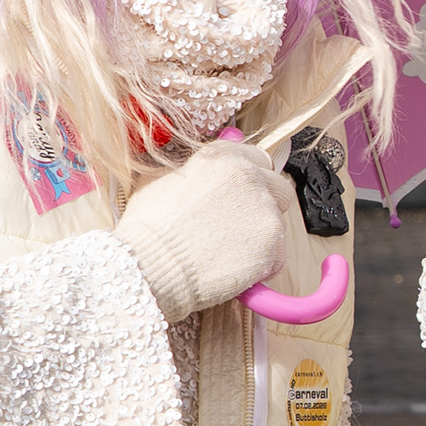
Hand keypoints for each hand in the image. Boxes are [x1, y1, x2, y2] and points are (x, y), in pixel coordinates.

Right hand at [115, 141, 304, 317]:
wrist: (148, 266)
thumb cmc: (147, 229)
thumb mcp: (160, 179)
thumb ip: (193, 168)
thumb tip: (209, 168)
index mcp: (223, 155)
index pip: (258, 159)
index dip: (248, 180)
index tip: (237, 198)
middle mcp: (249, 176)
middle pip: (278, 186)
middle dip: (264, 204)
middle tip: (237, 226)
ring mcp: (265, 210)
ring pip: (278, 222)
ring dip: (259, 236)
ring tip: (225, 251)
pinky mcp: (273, 245)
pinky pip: (277, 256)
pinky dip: (261, 266)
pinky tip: (232, 269)